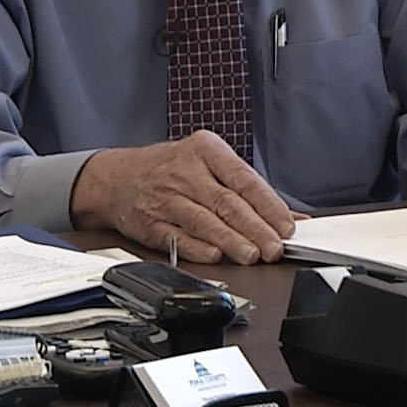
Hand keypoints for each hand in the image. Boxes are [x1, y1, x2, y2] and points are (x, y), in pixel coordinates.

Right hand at [69, 131, 293, 263]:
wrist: (115, 177)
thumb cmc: (169, 168)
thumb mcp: (207, 162)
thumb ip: (248, 188)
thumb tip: (292, 216)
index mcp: (205, 149)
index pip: (244, 179)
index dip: (268, 205)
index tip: (287, 225)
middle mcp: (185, 172)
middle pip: (227, 203)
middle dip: (255, 228)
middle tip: (275, 248)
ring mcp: (166, 198)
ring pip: (205, 221)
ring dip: (231, 241)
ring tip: (253, 256)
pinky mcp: (150, 223)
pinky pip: (178, 238)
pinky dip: (199, 249)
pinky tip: (217, 256)